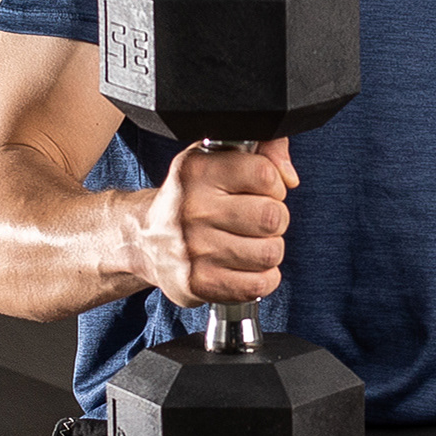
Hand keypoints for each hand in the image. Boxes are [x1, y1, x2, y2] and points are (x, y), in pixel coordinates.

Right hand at [136, 138, 297, 307]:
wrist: (146, 240)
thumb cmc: (192, 198)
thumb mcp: (217, 160)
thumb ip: (263, 150)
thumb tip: (289, 176)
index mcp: (197, 171)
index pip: (265, 174)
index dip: (274, 185)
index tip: (261, 191)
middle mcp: (192, 209)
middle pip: (272, 217)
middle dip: (275, 219)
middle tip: (257, 221)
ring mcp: (193, 249)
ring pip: (270, 253)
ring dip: (269, 250)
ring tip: (249, 243)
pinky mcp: (198, 283)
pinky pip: (258, 285)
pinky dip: (263, 278)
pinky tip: (246, 268)